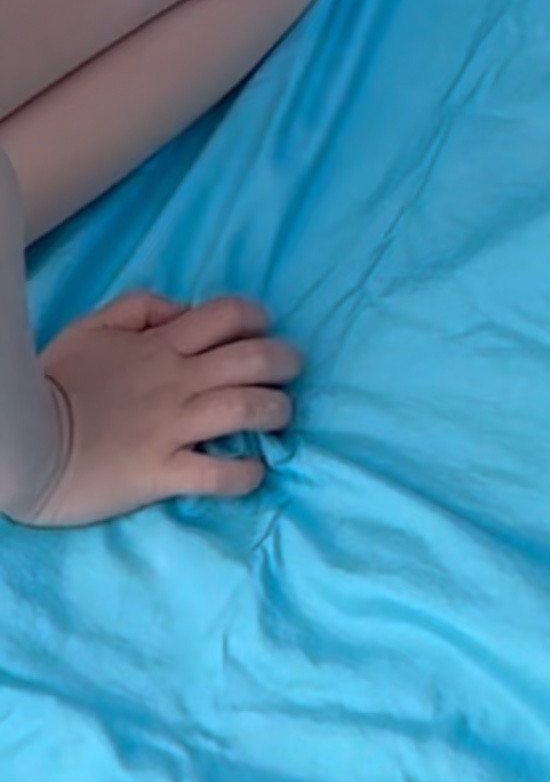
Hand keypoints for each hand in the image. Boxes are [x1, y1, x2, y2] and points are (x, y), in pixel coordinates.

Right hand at [13, 291, 300, 523]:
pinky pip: (215, 474)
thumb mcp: (91, 326)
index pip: (228, 315)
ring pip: (244, 408)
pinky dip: (244, 474)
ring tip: (282, 416)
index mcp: (161, 345)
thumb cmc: (56, 382)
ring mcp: (170, 429)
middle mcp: (176, 382)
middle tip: (291, 370)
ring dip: (276, 410)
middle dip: (284, 360)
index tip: (265, 331)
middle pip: (251, 358)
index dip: (257, 318)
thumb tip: (183, 309)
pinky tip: (255, 472)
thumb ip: (140, 307)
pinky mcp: (159, 473)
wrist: (24, 441)